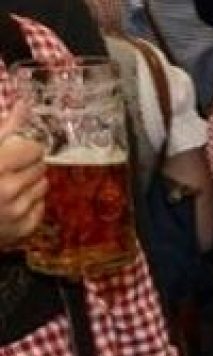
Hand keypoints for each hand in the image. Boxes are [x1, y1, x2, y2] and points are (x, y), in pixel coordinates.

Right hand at [0, 104, 47, 246]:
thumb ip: (5, 128)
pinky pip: (41, 207)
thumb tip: (23, 105)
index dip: (25, 147)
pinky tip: (9, 201)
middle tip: (7, 168)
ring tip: (7, 184)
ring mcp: (16, 212)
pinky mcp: (22, 229)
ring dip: (29, 183)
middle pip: (40, 167)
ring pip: (43, 186)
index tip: (16, 149)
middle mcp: (7, 190)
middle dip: (26, 165)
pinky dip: (29, 203)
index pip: (34, 149)